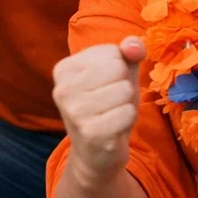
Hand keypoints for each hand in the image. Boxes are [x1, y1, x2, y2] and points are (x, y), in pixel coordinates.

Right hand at [51, 37, 145, 188]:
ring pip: (124, 90)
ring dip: (127, 104)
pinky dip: (128, 120)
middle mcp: (62, 88)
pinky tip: (114, 129)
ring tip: (113, 115)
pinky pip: (127, 113)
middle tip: (111, 103)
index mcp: (63, 69)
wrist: (96, 153)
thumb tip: (135, 45)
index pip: (111, 52)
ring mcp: (74, 112)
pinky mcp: (90, 133)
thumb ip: (128, 53)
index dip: (120, 69)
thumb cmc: (108, 106)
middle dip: (124, 86)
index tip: (106, 87)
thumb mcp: (118, 75)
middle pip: (117, 69)